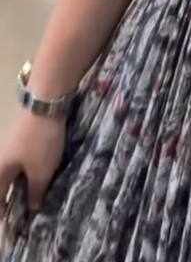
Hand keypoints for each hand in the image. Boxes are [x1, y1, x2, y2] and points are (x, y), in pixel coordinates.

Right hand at [0, 109, 66, 225]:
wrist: (46, 102)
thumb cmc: (39, 141)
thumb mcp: (41, 172)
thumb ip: (35, 192)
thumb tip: (31, 209)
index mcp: (0, 171)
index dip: (4, 215)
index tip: (14, 228)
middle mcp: (2, 159)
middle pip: (4, 185)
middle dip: (15, 199)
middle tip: (29, 213)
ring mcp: (12, 146)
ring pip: (16, 172)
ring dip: (24, 184)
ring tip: (39, 196)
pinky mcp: (24, 136)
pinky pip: (24, 160)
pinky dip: (31, 171)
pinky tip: (44, 173)